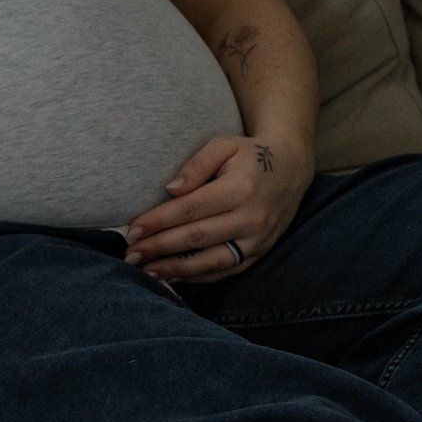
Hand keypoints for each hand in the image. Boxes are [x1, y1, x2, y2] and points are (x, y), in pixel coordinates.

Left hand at [122, 135, 311, 284]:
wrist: (291, 168)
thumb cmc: (249, 154)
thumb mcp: (223, 145)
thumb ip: (196, 165)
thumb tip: (170, 190)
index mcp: (240, 189)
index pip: (191, 209)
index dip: (159, 221)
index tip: (132, 230)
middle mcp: (251, 218)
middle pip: (197, 238)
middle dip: (160, 248)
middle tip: (130, 255)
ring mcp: (258, 240)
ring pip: (211, 261)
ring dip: (175, 269)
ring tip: (145, 271)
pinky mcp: (260, 252)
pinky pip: (226, 270)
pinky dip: (198, 277)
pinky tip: (173, 275)